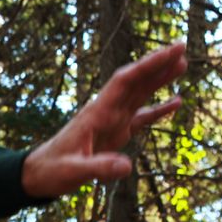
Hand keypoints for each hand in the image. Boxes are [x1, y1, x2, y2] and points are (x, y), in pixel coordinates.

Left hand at [22, 43, 186, 197]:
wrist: (40, 173)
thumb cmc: (53, 170)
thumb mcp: (74, 171)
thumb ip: (99, 167)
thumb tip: (127, 167)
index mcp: (96, 114)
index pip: (124, 82)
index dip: (147, 66)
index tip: (169, 52)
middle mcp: (106, 112)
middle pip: (134, 81)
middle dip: (157, 64)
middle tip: (182, 48)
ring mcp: (111, 121)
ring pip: (139, 94)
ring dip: (159, 79)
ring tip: (182, 64)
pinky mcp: (115, 133)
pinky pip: (141, 117)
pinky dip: (159, 109)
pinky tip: (176, 102)